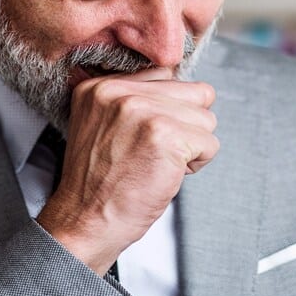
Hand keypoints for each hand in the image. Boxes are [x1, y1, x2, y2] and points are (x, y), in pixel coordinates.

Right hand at [37, 67, 218, 273]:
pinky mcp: (166, 135)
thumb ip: (131, 100)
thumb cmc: (100, 184)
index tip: (147, 136)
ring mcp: (143, 111)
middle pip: (193, 93)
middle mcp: (120, 92)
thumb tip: (179, 84)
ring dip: (192, 146)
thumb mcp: (101, 126)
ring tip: (160, 164)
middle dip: (186, 126)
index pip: (166, 74)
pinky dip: (198, 164)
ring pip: (205, 118)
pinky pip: (210, 143)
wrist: (86, 221)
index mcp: (101, 86)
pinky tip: (169, 174)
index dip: (168, 109)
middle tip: (157, 153)